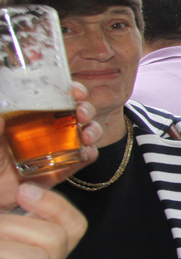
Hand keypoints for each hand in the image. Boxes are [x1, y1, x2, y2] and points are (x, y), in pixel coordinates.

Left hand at [0, 83, 102, 209]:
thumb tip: (0, 114)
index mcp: (32, 115)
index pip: (57, 96)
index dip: (71, 90)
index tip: (75, 92)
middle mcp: (49, 128)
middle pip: (77, 111)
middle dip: (86, 109)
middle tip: (82, 113)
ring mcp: (59, 147)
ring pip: (86, 132)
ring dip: (93, 130)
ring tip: (86, 136)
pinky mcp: (64, 167)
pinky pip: (85, 158)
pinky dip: (90, 152)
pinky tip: (86, 152)